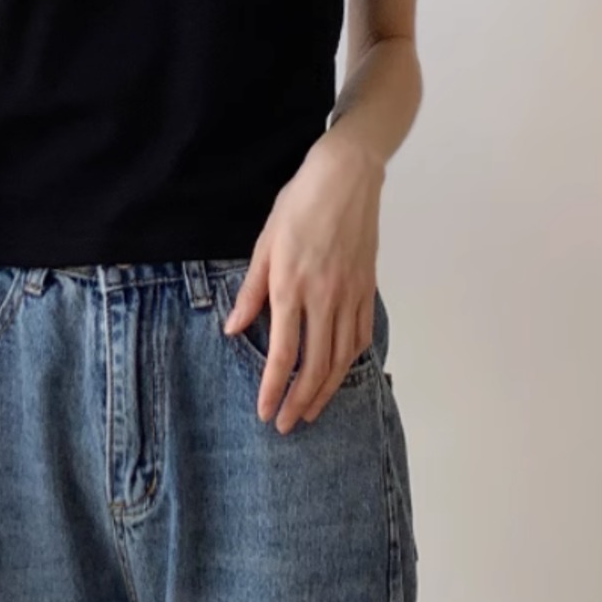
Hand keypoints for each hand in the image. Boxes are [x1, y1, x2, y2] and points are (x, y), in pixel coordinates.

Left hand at [223, 129, 384, 433]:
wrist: (347, 176)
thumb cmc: (300, 204)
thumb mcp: (265, 243)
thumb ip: (251, 291)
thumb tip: (234, 329)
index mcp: (292, 286)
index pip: (284, 353)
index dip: (273, 388)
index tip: (264, 411)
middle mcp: (324, 297)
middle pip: (315, 365)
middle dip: (299, 401)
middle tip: (286, 425)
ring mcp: (350, 294)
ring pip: (341, 357)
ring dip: (326, 390)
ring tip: (311, 411)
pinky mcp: (367, 287)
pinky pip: (360, 335)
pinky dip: (350, 361)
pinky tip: (339, 372)